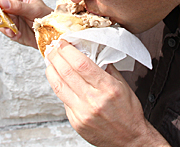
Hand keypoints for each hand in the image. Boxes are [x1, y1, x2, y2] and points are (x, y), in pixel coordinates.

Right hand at [0, 0, 51, 48]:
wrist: (51, 33)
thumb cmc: (46, 17)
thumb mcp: (34, 10)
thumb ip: (18, 6)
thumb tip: (2, 2)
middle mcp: (12, 5)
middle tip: (3, 21)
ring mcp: (11, 17)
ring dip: (3, 26)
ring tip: (13, 31)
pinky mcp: (11, 27)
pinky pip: (4, 29)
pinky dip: (8, 33)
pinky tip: (17, 34)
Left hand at [46, 41, 170, 146]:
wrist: (129, 140)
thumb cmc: (128, 112)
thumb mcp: (123, 85)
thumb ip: (107, 68)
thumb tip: (92, 51)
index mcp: (107, 88)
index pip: (81, 64)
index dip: (68, 50)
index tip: (62, 42)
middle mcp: (93, 100)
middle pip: (66, 72)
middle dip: (56, 56)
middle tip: (52, 48)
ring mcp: (82, 113)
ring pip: (59, 86)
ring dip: (51, 70)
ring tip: (50, 61)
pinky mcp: (76, 122)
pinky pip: (63, 100)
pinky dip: (58, 86)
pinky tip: (58, 79)